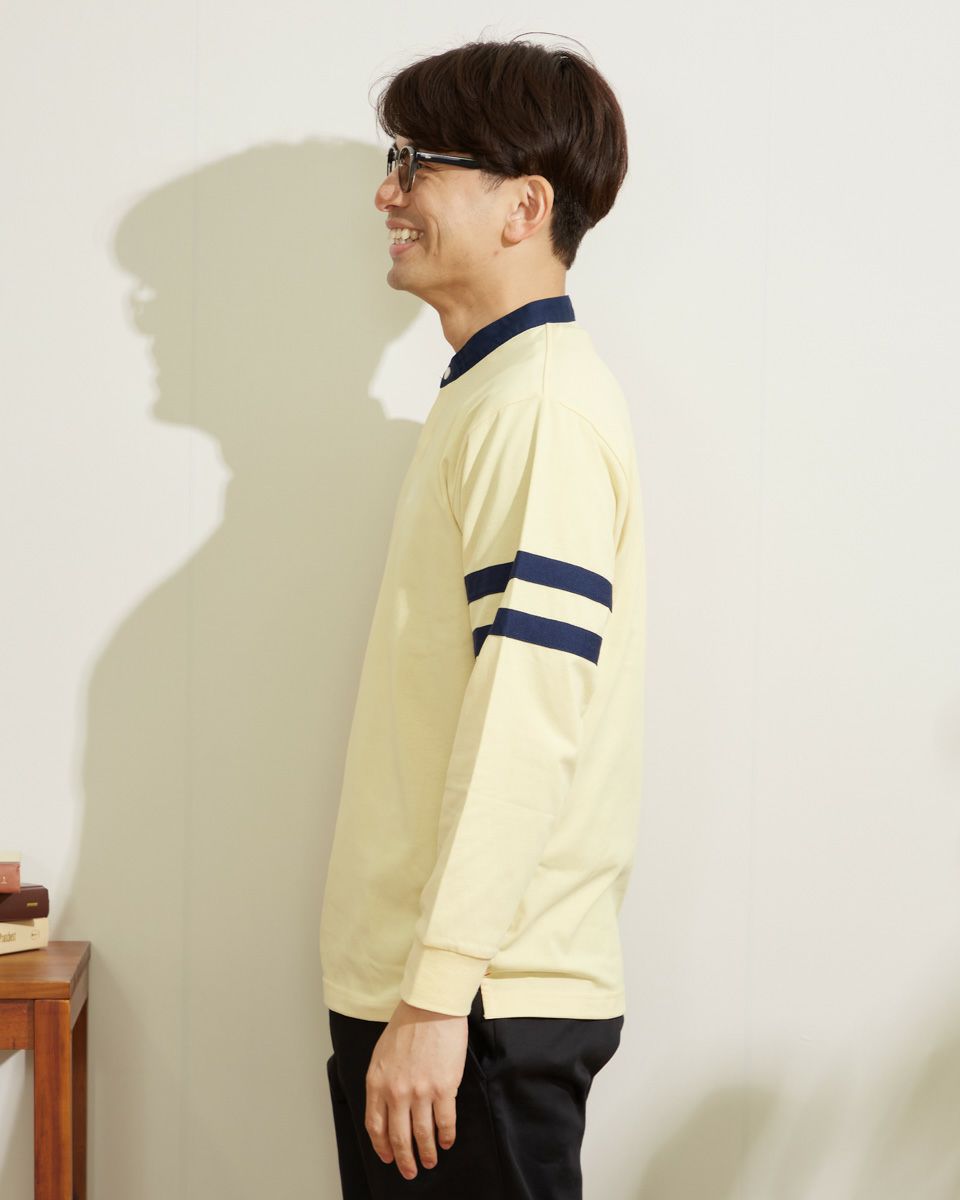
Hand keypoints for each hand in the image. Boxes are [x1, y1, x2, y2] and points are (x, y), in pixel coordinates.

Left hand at [364, 998, 467, 1180]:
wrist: (430, 1007)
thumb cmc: (406, 1025)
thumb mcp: (381, 1054)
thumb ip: (382, 1082)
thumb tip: (387, 1106)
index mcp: (377, 1083)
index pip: (375, 1126)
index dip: (382, 1147)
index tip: (388, 1157)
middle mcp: (396, 1092)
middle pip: (398, 1137)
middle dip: (404, 1159)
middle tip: (410, 1171)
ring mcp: (421, 1092)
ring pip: (422, 1134)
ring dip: (427, 1153)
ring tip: (431, 1161)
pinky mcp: (444, 1088)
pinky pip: (445, 1121)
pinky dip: (447, 1136)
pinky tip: (447, 1141)